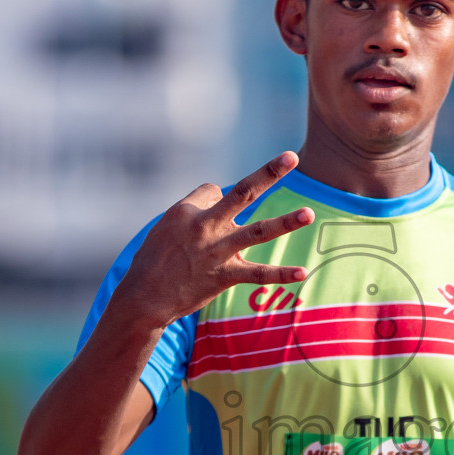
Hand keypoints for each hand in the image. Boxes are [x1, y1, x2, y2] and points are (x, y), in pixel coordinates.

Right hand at [116, 152, 313, 326]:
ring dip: (285, 222)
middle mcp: (204, 226)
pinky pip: (257, 274)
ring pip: (257, 232)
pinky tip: (302, 272)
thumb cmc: (155, 259)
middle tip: (292, 156)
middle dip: (268, 173)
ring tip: (309, 213)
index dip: (215, 200)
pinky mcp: (223, 276)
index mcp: (186, 210)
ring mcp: (216, 251)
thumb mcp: (167, 226)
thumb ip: (195, 207)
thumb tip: (220, 193)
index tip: (207, 215)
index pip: (215, 191)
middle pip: (242, 193)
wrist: (144, 297)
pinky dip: (280, 274)